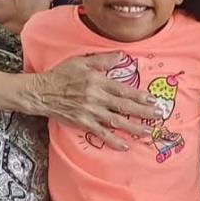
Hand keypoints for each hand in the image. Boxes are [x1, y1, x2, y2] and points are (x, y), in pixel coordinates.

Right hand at [23, 53, 163, 150]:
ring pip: (116, 121)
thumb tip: (123, 56)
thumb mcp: (81, 61)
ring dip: (133, 128)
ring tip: (148, 133)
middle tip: (158, 116)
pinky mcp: (83, 123)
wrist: (41, 92)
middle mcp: (96, 98)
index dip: (139, 96)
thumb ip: (103, 60)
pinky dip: (114, 140)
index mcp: (97, 81)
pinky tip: (125, 145)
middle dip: (143, 112)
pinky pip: (101, 134)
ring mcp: (90, 112)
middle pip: (124, 106)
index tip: (153, 100)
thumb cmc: (61, 75)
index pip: (123, 90)